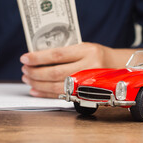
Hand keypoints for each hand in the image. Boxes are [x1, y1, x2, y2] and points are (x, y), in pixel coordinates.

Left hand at [20, 42, 135, 97]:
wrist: (118, 67)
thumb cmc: (96, 54)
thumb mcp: (83, 47)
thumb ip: (64, 52)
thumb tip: (37, 57)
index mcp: (87, 50)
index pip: (57, 55)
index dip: (38, 58)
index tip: (24, 58)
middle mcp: (90, 66)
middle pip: (56, 72)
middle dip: (36, 72)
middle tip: (24, 70)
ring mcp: (89, 82)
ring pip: (58, 86)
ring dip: (38, 84)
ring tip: (27, 79)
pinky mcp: (88, 93)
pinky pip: (63, 95)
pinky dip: (46, 94)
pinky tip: (36, 90)